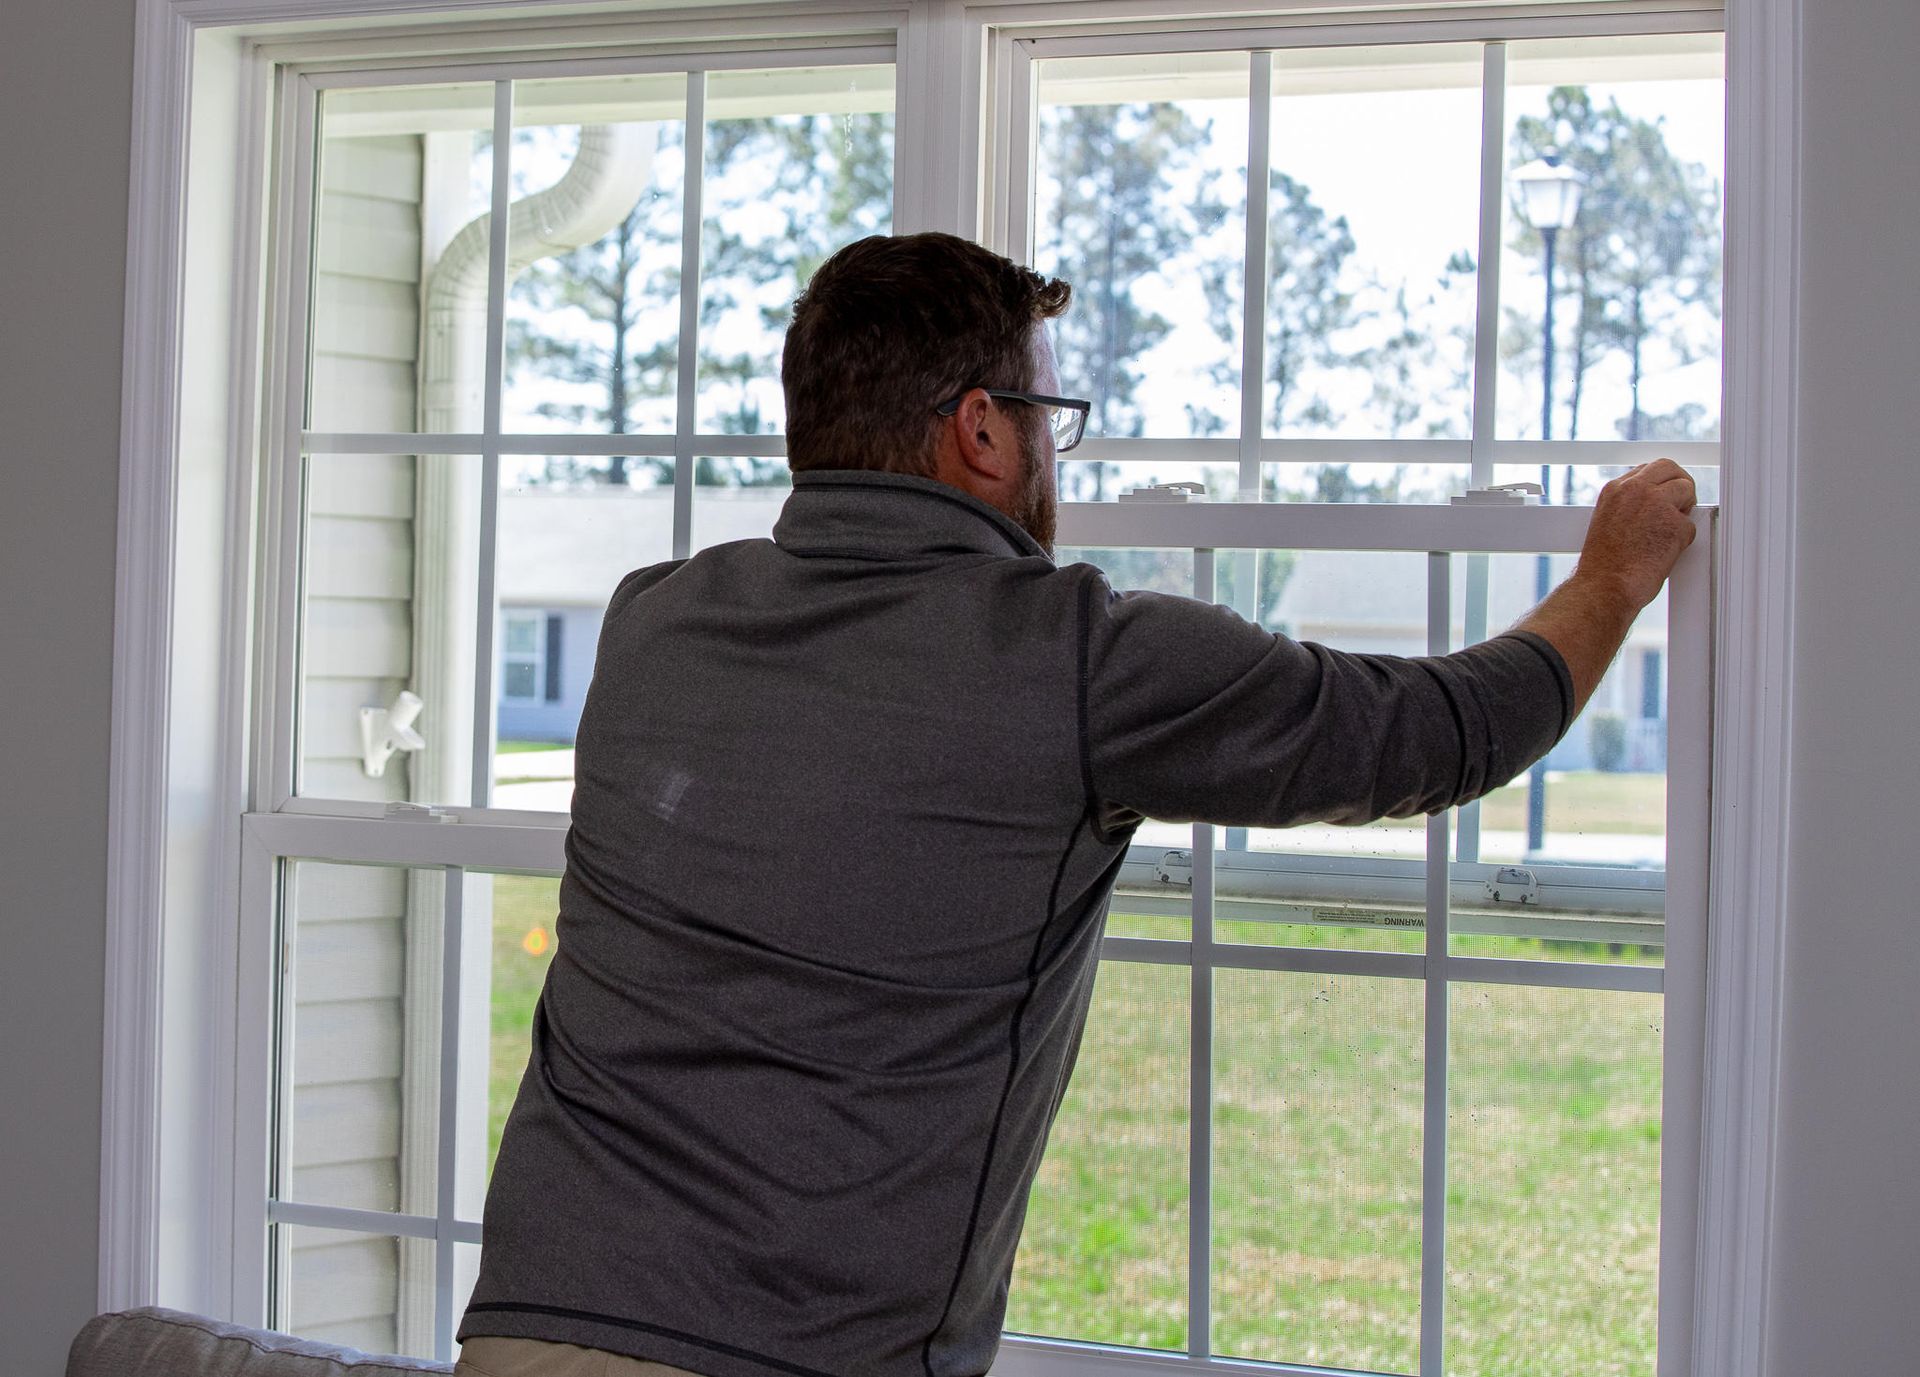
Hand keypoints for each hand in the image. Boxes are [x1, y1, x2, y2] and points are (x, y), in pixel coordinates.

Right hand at [1571, 458, 1697, 610]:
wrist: (1604, 586)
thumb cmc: (1603, 565)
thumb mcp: (1606, 522)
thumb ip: (1628, 505)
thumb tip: (1652, 502)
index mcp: (1615, 489)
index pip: (1648, 469)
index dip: (1660, 483)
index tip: (1665, 495)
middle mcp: (1636, 490)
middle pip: (1670, 468)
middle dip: (1680, 482)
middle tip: (1683, 501)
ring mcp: (1658, 504)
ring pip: (1686, 490)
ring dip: (1684, 509)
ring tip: (1671, 531)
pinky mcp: (1676, 524)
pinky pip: (1690, 525)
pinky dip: (1682, 540)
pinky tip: (1664, 553)